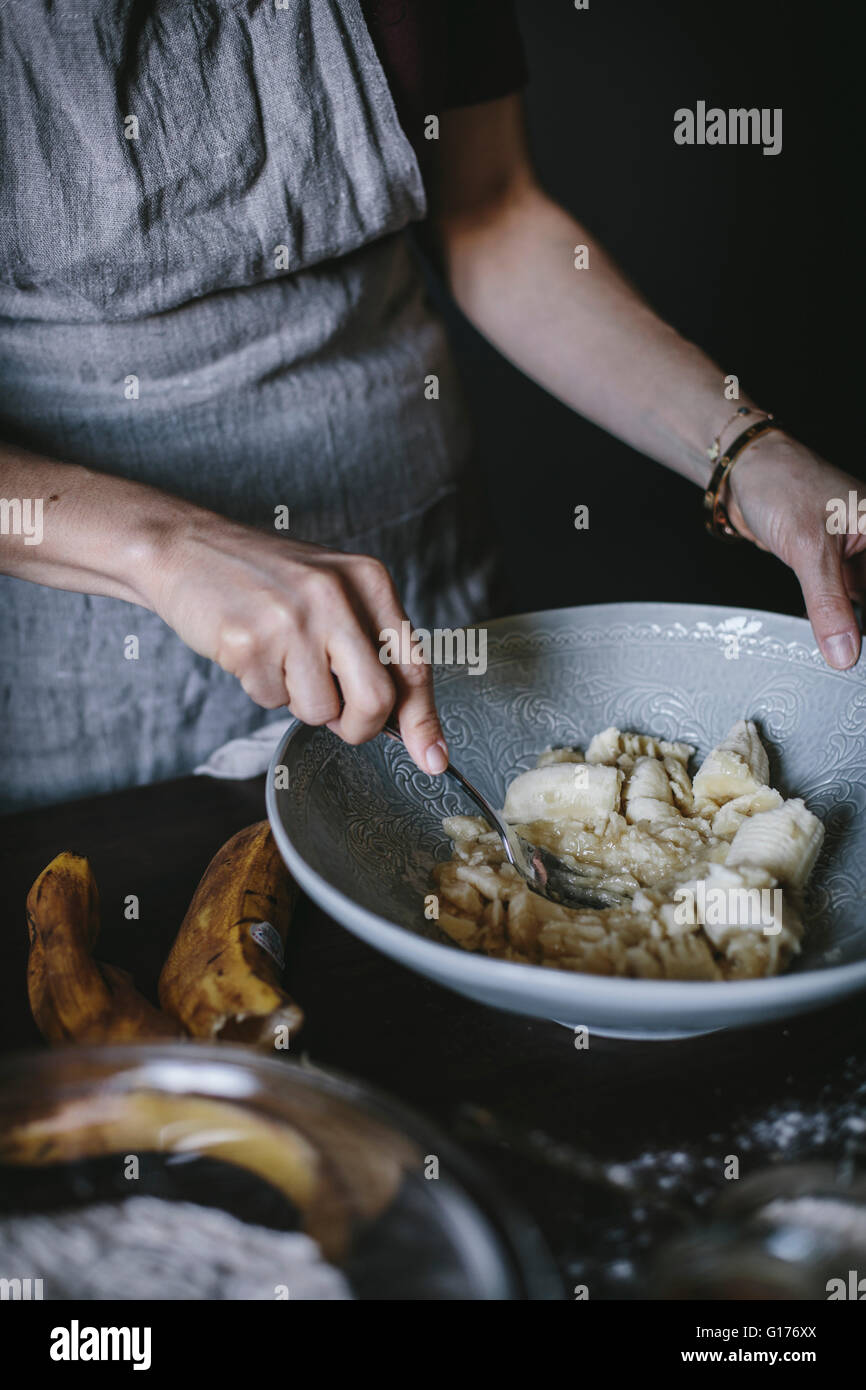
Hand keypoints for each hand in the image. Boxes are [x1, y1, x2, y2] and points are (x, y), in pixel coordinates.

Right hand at [149, 515, 448, 771]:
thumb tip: (409, 724)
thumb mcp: (331, 592)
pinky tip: (249, 649)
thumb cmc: (265, 579)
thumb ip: (370, 646)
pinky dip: (261, 688)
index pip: (412, 664)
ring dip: (298, 700)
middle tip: (336, 714)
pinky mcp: (249, 642)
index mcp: (367, 580)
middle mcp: (335, 595)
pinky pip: (271, 701)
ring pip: (320, 710)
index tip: (434, 760)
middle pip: (376, 700)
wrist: (185, 547)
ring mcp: (292, 619)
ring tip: (278, 654)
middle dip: (357, 726)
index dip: (424, 720)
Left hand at [725, 433, 864, 668]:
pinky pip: (845, 599)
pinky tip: (834, 639)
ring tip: (842, 653)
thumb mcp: (809, 548)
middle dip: (862, 625)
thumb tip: (845, 652)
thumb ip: (828, 605)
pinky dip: (839, 619)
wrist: (743, 474)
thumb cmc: (781, 486)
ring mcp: (857, 552)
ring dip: (854, 626)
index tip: (862, 652)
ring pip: (863, 601)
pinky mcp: (834, 562)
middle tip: (851, 657)